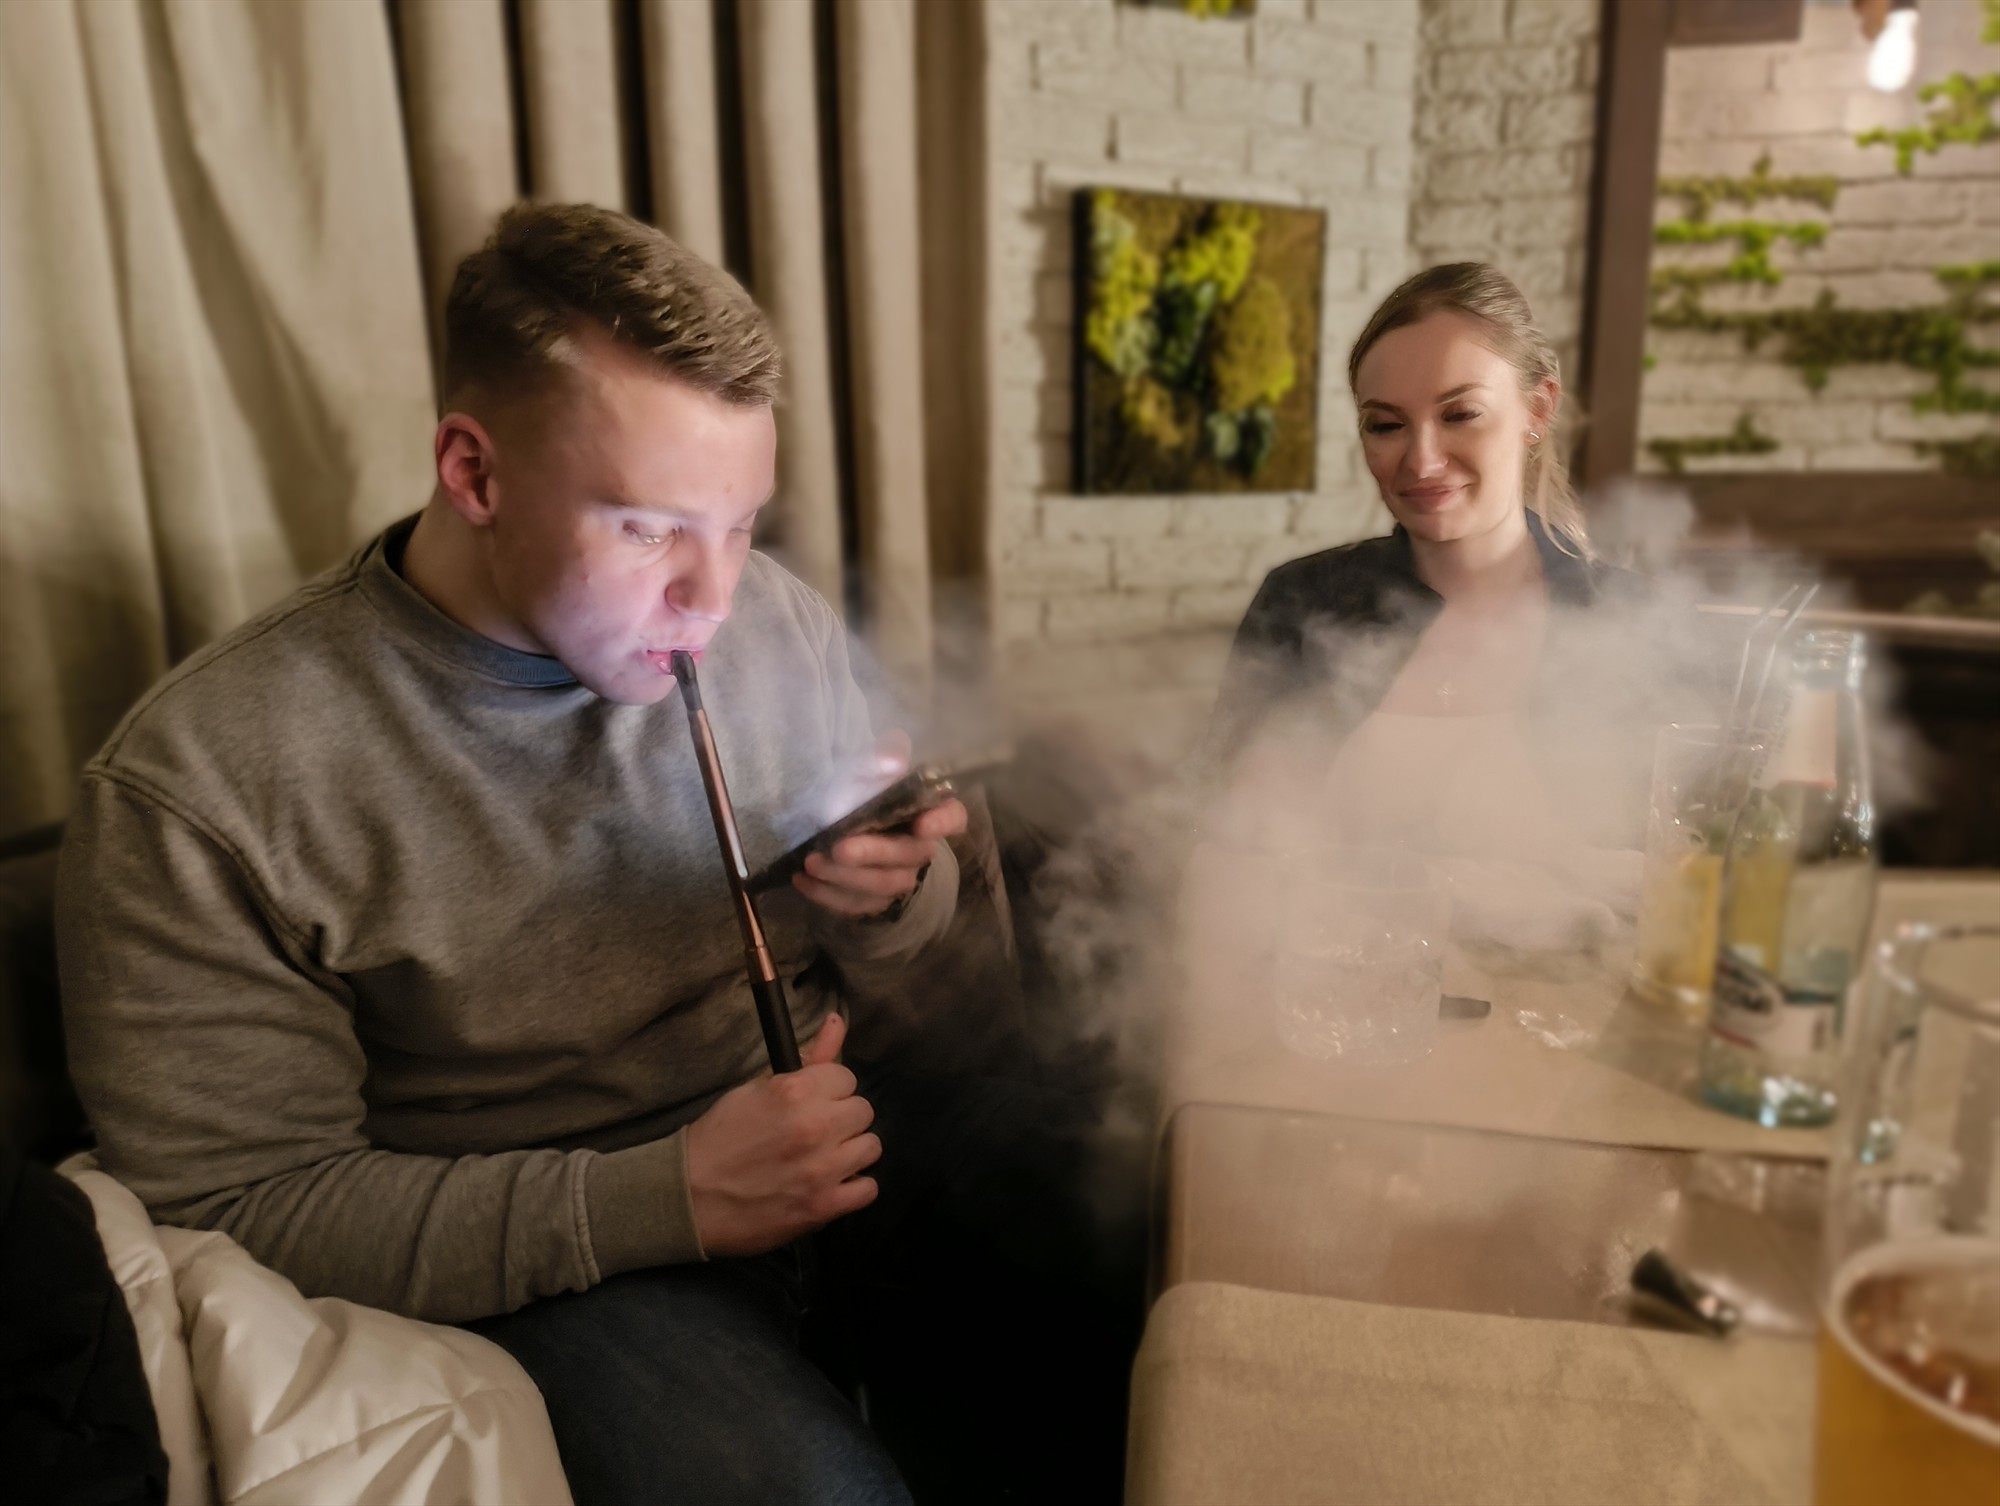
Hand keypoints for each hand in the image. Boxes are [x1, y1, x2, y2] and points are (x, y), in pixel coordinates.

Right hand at [685, 1012, 880, 1256]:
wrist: (689, 1197)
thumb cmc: (719, 1138)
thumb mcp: (756, 1088)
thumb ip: (807, 1058)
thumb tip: (837, 1021)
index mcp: (796, 1091)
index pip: (847, 1078)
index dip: (830, 1090)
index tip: (814, 1103)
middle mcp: (815, 1126)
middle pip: (863, 1111)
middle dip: (842, 1119)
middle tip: (818, 1132)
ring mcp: (822, 1169)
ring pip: (871, 1147)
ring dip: (851, 1152)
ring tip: (825, 1158)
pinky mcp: (823, 1206)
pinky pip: (868, 1190)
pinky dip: (853, 1188)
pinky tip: (831, 1185)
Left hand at [794, 732, 969, 917]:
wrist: (850, 827)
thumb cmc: (866, 792)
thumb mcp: (871, 768)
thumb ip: (881, 758)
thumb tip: (893, 762)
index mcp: (929, 811)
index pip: (953, 817)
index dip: (942, 823)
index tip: (923, 825)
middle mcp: (921, 848)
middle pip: (909, 856)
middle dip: (873, 853)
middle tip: (840, 848)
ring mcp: (899, 877)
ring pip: (882, 886)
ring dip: (845, 876)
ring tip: (811, 862)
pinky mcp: (874, 900)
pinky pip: (857, 905)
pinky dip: (828, 895)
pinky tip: (803, 880)